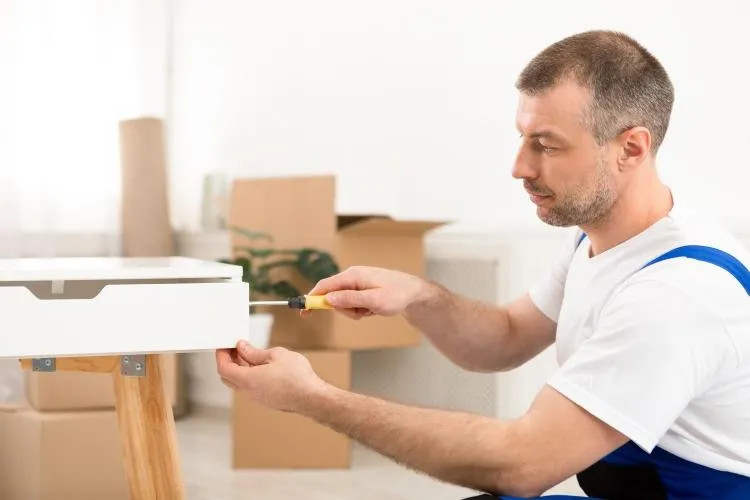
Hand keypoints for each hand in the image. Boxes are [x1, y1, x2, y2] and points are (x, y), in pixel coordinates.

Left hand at [215, 341, 328, 412]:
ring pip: (240, 382)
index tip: (224, 345)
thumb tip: (242, 348)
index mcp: (248, 380)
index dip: (221, 355)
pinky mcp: (267, 400)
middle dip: (228, 360)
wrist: (313, 397)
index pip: (224, 368)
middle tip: (235, 347)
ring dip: (240, 368)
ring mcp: (258, 398)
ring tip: (249, 353)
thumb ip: (254, 352)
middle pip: (228, 377)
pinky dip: (249, 375)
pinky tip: (260, 365)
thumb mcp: (276, 355)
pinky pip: (251, 387)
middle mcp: (250, 392)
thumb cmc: (297, 377)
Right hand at [304, 265, 427, 319]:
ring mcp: (356, 282)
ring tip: (370, 310)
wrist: (413, 292)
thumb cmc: (397, 295)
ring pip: (343, 302)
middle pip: (333, 296)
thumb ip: (350, 300)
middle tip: (360, 314)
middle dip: (343, 309)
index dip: (311, 298)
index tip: (303, 312)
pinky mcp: (361, 288)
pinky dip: (360, 309)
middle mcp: (352, 276)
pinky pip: (352, 302)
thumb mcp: (374, 301)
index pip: (324, 286)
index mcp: (353, 275)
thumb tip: (328, 300)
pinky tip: (372, 308)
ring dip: (354, 311)